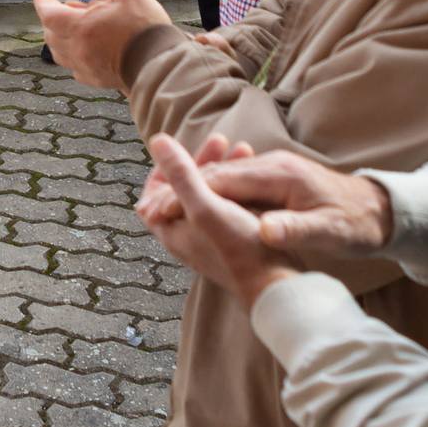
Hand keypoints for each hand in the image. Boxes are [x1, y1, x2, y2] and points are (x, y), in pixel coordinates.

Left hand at [31, 0, 173, 88]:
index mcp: (80, 27)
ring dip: (60, 37)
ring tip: (77, 26)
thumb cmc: (145, 29)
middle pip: (50, 33)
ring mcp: (84, 66)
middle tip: (66, 7)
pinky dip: (72, 54)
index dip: (41, 1)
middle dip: (52, 18)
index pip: (47, 13)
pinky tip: (86, 47)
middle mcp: (77, 49)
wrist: (160, 64)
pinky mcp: (94, 79)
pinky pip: (73, 66)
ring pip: (58, 52)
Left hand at [133, 135, 299, 308]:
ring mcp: (208, 238)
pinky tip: (252, 174)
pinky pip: (226, 203)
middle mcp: (184, 235)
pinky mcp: (230, 239)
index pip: (153, 191)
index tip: (188, 149)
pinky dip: (235, 184)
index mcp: (170, 229)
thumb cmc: (238, 248)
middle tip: (222, 140)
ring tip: (244, 150)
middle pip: (183, 189)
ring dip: (221, 170)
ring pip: (208, 194)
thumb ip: (181, 175)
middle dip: (201, 161)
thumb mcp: (206, 206)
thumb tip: (158, 141)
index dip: (166, 166)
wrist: (274, 286)